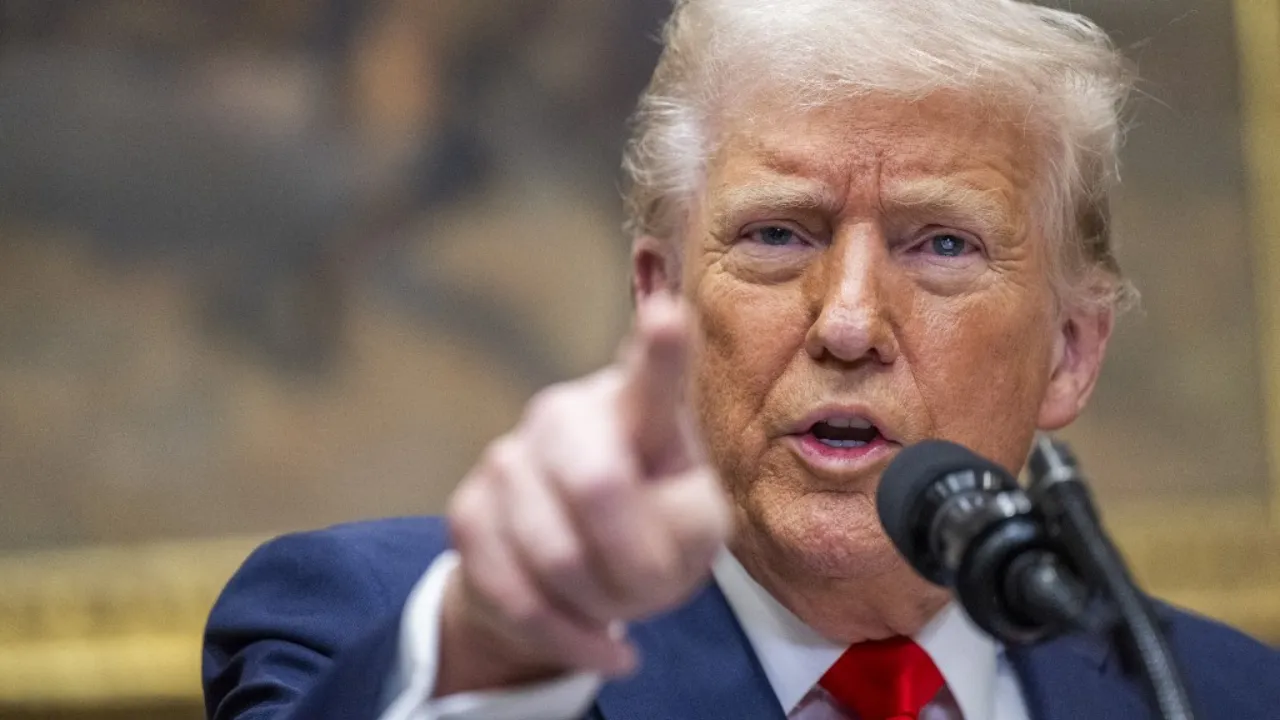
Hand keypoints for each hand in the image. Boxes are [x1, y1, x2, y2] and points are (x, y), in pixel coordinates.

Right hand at [436, 293, 732, 694]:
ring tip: (616, 602)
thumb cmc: (652, 537)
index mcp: (641, 409)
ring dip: (601, 605)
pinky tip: (600, 645)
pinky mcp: (469, 510)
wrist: (570, 580)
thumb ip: (683, 524)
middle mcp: (568, 415)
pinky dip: (569, 639)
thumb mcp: (693, 533)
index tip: (668, 312)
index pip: (653, 377)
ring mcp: (511, 457)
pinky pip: (518, 595)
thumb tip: (631, 510)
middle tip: (651, 587)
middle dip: (632, 561)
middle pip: (598, 485)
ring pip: (557, 555)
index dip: (660, 347)